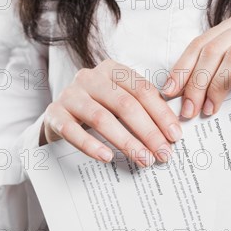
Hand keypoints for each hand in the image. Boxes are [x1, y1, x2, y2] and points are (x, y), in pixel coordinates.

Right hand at [42, 59, 182, 166]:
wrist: (60, 117)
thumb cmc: (99, 110)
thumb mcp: (121, 103)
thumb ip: (144, 110)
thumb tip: (172, 133)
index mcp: (112, 71)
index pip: (142, 90)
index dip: (161, 114)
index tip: (175, 136)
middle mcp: (90, 77)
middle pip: (125, 104)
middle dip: (148, 132)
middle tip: (163, 153)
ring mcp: (70, 94)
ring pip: (102, 118)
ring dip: (126, 141)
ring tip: (143, 159)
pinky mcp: (55, 114)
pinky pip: (73, 131)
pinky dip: (91, 145)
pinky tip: (107, 157)